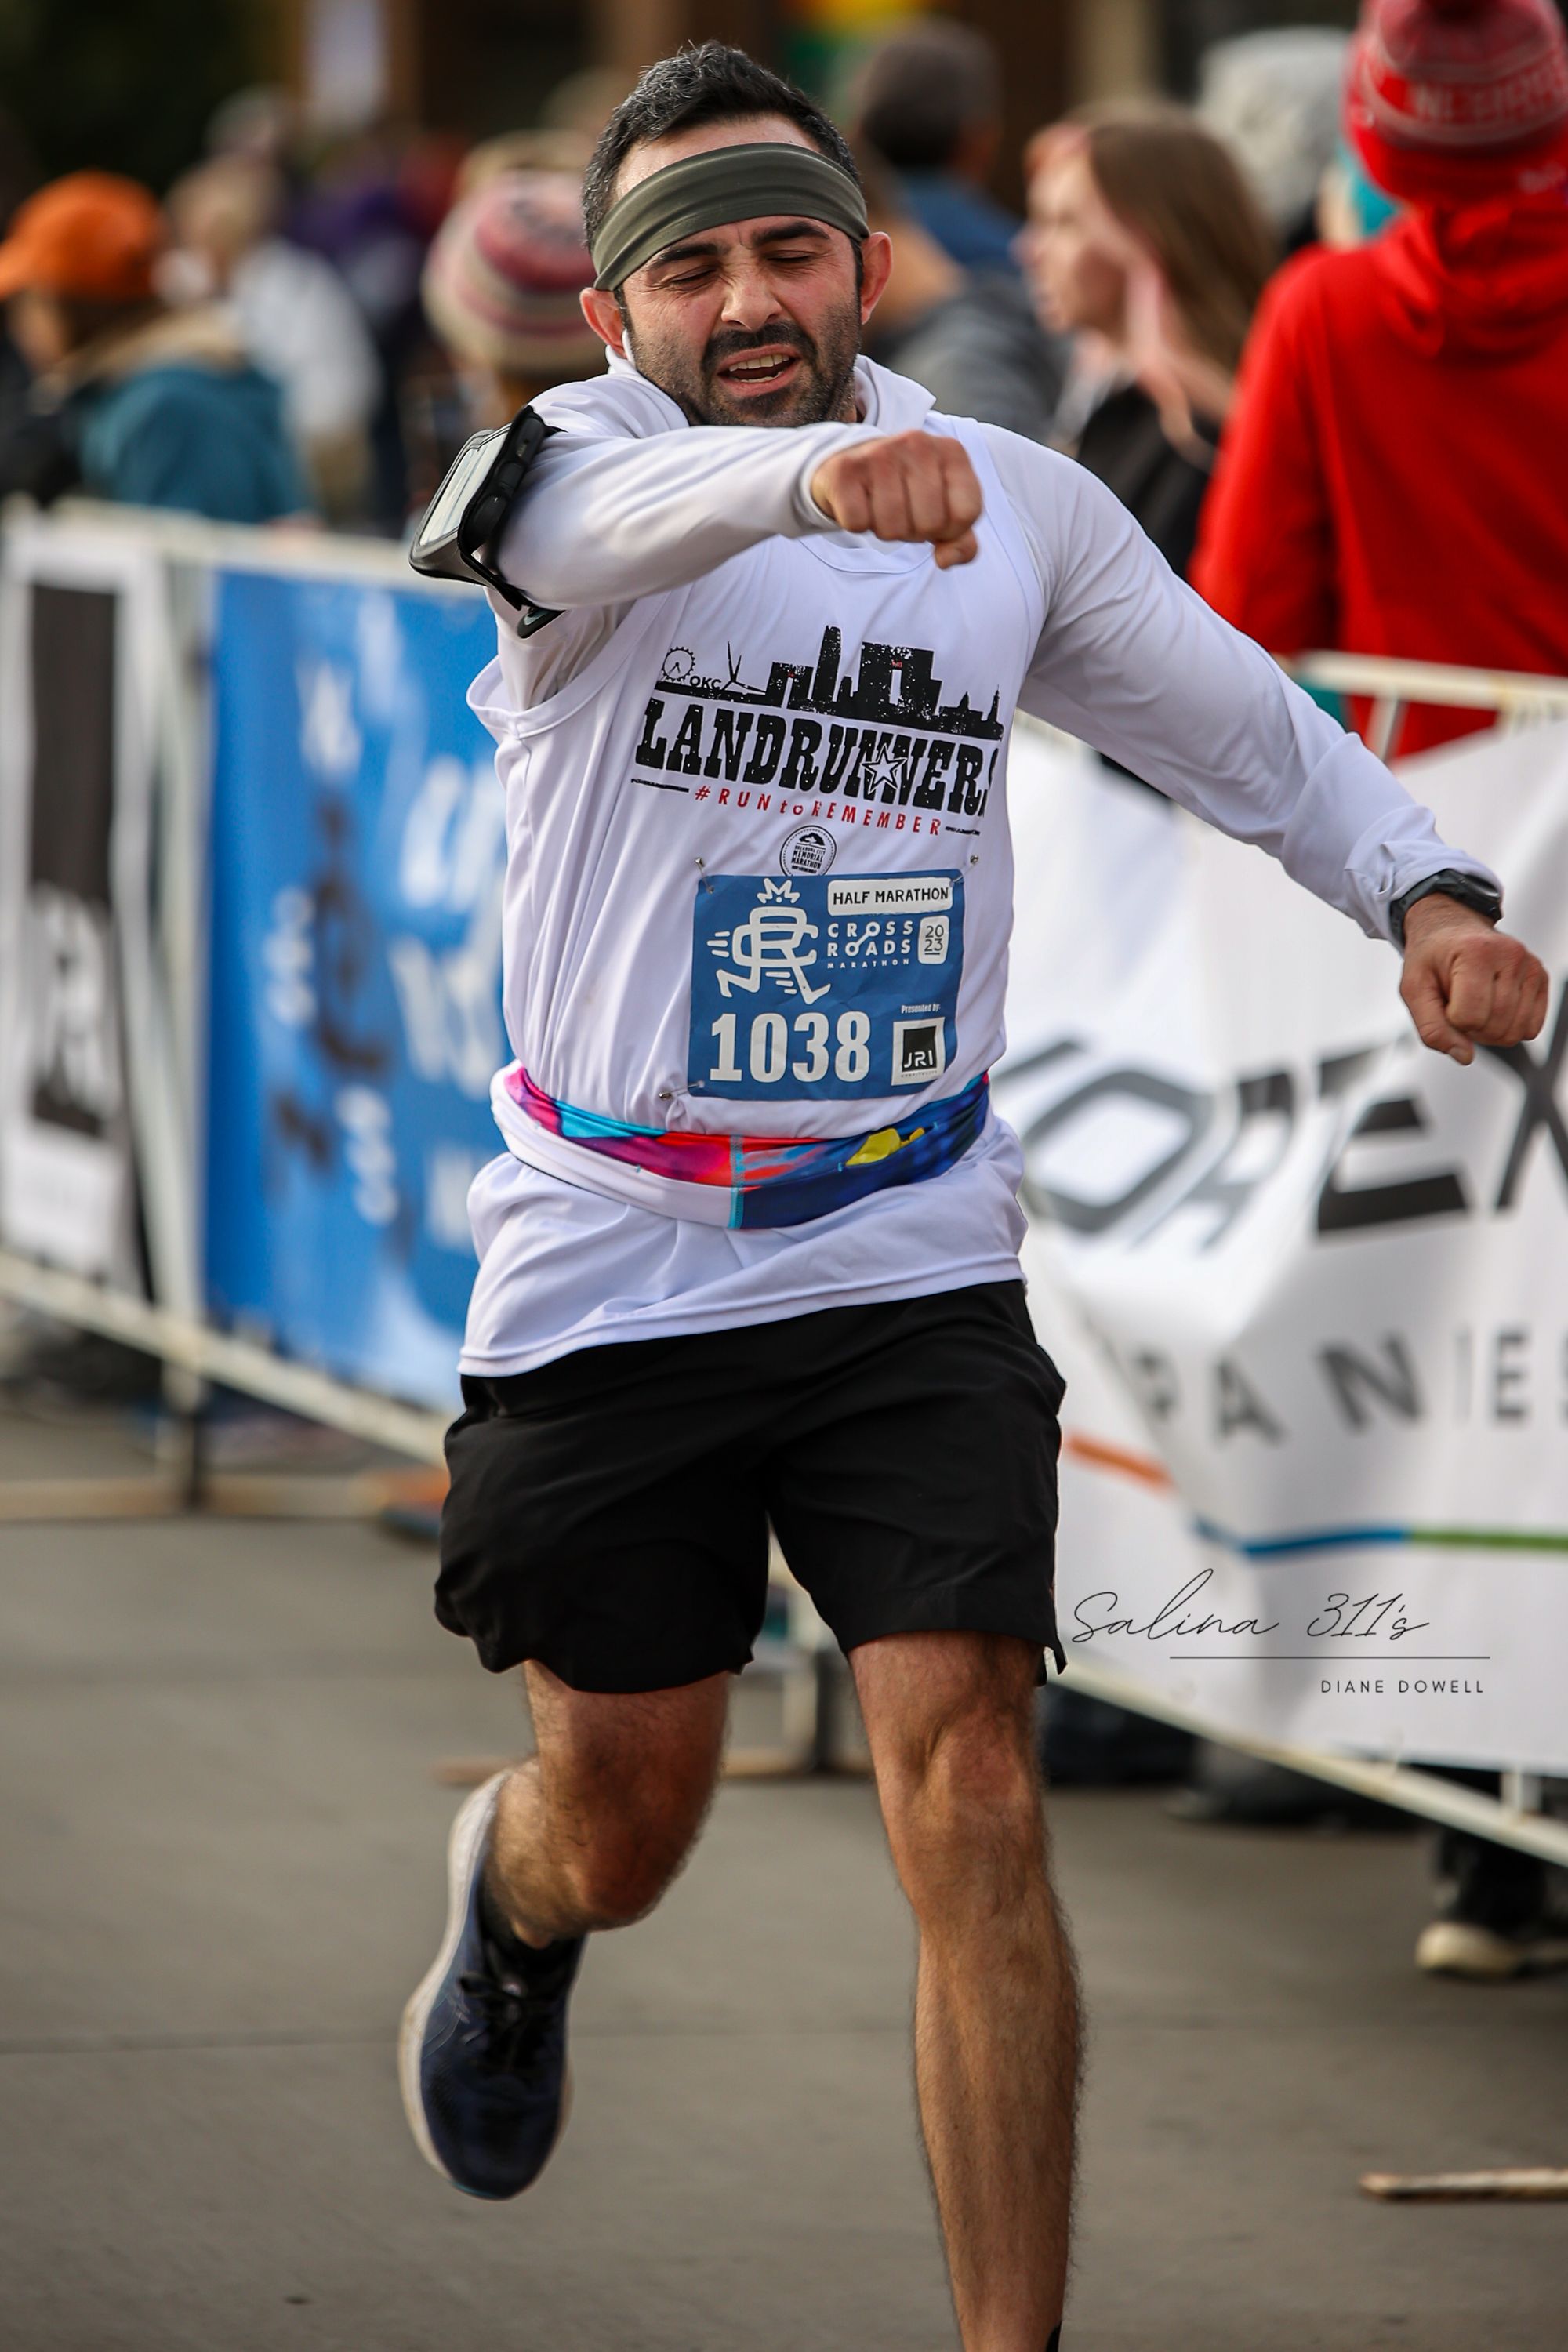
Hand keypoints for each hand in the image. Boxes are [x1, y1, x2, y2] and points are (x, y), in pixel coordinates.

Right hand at [809, 432, 981, 568]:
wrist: (854, 463)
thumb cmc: (906, 491)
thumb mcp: (944, 511)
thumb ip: (961, 542)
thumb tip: (945, 560)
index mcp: (951, 452)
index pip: (967, 513)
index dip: (949, 531)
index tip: (935, 516)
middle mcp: (919, 444)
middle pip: (930, 524)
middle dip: (915, 532)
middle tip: (903, 513)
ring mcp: (881, 453)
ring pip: (892, 528)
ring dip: (885, 530)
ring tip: (881, 507)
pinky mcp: (846, 469)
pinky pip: (858, 524)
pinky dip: (857, 524)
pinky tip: (860, 502)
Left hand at [1399, 896, 1547, 1064]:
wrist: (1450, 929)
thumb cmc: (1431, 957)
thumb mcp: (1414, 989)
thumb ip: (1431, 1028)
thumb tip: (1464, 1057)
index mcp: (1476, 952)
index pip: (1468, 1017)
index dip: (1450, 1020)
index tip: (1445, 1000)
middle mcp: (1510, 955)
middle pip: (1495, 1027)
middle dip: (1470, 1029)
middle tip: (1458, 1004)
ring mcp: (1529, 966)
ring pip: (1515, 1032)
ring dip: (1489, 1031)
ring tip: (1475, 1005)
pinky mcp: (1540, 977)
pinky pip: (1531, 1028)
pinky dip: (1509, 1028)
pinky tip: (1493, 1008)